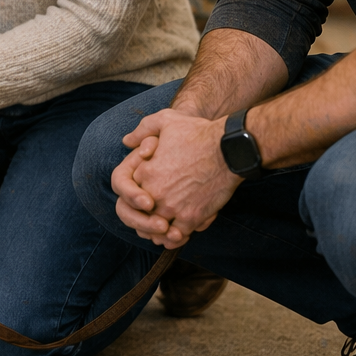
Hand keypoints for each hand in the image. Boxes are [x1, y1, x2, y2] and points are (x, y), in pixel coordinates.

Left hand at [111, 109, 239, 248]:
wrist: (229, 149)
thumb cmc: (198, 132)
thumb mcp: (165, 121)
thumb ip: (142, 130)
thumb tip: (126, 141)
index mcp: (145, 172)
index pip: (129, 194)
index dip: (136, 197)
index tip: (145, 198)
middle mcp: (155, 192)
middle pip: (140, 215)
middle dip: (145, 217)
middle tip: (153, 218)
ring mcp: (172, 207)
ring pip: (157, 229)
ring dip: (160, 229)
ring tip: (166, 227)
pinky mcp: (192, 217)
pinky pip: (178, 235)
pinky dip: (178, 235)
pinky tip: (182, 230)